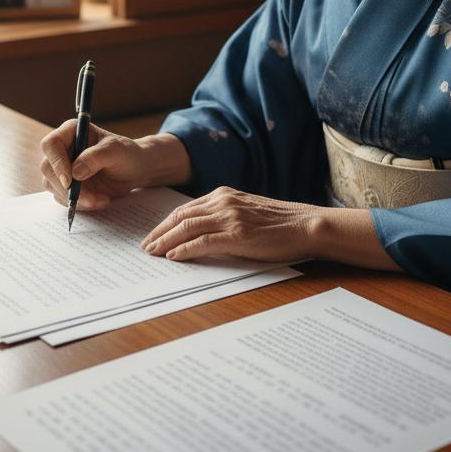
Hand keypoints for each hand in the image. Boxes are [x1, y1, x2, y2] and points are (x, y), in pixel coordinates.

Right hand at [39, 121, 191, 211]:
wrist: (136, 169)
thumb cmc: (127, 153)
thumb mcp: (117, 151)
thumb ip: (96, 157)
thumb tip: (75, 172)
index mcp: (71, 132)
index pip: (51, 144)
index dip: (56, 162)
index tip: (70, 180)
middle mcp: (63, 149)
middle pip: (47, 168)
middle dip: (66, 187)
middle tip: (90, 198)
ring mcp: (63, 169)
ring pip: (53, 186)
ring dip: (76, 198)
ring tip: (101, 200)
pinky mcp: (68, 186)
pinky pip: (63, 199)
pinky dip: (81, 204)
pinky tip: (101, 201)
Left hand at [139, 186, 318, 261]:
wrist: (305, 225)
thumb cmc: (278, 223)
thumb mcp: (245, 211)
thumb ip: (223, 215)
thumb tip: (198, 232)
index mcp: (223, 195)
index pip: (184, 209)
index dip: (165, 223)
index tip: (153, 235)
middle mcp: (223, 202)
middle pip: (180, 217)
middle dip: (159, 232)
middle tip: (145, 247)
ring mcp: (230, 217)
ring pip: (187, 228)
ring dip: (165, 241)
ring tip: (152, 253)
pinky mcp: (238, 235)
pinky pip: (203, 242)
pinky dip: (185, 249)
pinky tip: (174, 257)